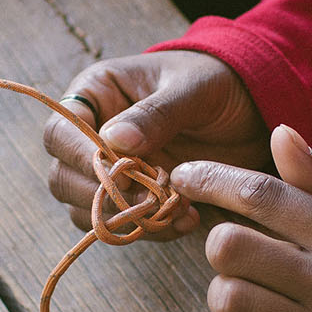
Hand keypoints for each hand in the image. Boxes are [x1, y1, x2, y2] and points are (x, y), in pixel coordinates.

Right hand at [43, 50, 270, 240]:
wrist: (251, 107)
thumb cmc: (219, 82)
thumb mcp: (193, 90)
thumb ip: (155, 113)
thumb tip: (113, 140)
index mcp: (95, 93)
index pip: (60, 132)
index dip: (78, 158)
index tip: (119, 174)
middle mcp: (93, 134)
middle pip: (63, 178)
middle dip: (102, 197)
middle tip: (146, 200)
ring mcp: (112, 169)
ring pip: (88, 209)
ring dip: (126, 219)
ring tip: (173, 212)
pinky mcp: (134, 196)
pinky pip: (123, 224)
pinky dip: (150, 230)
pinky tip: (186, 220)